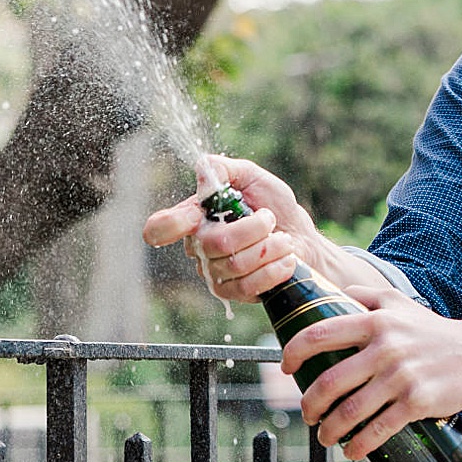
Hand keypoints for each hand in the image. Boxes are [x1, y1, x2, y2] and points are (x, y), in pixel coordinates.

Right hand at [140, 154, 314, 300]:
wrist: (301, 238)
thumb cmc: (274, 205)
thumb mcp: (251, 177)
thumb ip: (224, 169)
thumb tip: (202, 173)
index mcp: (194, 217)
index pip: (160, 227)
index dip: (170, 225)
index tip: (194, 216)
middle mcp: (199, 247)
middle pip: (213, 243)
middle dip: (252, 228)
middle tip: (270, 219)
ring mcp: (214, 272)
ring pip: (235, 264)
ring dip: (268, 248)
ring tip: (283, 240)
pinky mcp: (234, 292)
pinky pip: (247, 286)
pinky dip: (273, 269)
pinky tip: (286, 259)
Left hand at [281, 287, 461, 455]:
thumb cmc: (433, 331)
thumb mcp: (399, 302)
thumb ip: (365, 294)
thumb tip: (332, 294)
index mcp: (375, 321)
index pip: (319, 334)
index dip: (293, 353)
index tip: (285, 368)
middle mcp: (385, 348)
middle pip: (329, 381)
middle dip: (310, 403)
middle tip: (307, 413)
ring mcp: (400, 377)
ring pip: (350, 411)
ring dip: (329, 429)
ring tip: (325, 436)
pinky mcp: (416, 402)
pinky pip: (378, 429)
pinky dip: (359, 445)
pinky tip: (351, 451)